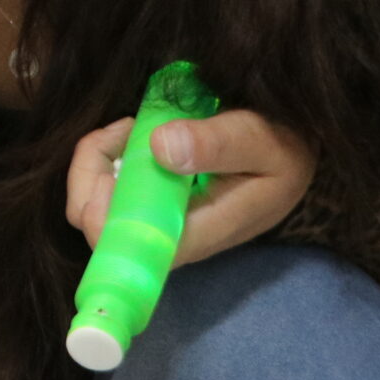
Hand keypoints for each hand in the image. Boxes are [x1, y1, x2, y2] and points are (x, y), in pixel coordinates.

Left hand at [65, 111, 316, 267]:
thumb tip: (161, 149)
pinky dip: (103, 153)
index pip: (132, 252)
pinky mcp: (144, 201)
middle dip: (91, 175)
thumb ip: (218, 144)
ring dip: (97, 158)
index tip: (111, 175)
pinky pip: (100, 185)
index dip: (103, 219)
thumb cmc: (280, 151)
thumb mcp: (261, 141)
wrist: (289, 152)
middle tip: (125, 132)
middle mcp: (167, 236)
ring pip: (90, 203)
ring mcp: (152, 219)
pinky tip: (131, 132)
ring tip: (131, 127)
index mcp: (197, 234)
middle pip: (97, 227)